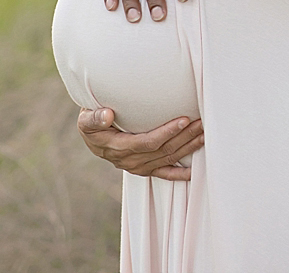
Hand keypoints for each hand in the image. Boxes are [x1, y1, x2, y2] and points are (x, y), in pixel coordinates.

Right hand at [77, 107, 202, 179]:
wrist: (90, 139)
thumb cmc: (90, 125)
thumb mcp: (85, 119)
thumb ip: (94, 118)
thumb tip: (107, 114)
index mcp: (118, 147)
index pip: (148, 142)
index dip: (167, 132)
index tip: (183, 119)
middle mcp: (130, 161)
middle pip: (163, 151)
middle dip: (184, 137)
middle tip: (201, 122)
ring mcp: (138, 167)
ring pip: (168, 159)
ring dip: (188, 147)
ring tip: (203, 133)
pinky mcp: (144, 169)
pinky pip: (164, 174)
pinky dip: (180, 174)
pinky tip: (195, 170)